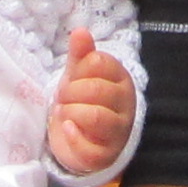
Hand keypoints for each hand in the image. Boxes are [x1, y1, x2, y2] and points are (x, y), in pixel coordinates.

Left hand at [50, 30, 137, 179]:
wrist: (83, 137)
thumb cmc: (84, 100)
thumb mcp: (80, 74)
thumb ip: (81, 54)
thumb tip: (79, 31)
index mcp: (121, 79)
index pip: (99, 62)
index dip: (78, 68)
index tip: (72, 77)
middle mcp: (125, 105)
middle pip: (96, 89)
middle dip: (70, 92)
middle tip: (62, 97)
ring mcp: (118, 132)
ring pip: (96, 117)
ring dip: (71, 112)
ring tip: (64, 113)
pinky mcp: (105, 155)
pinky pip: (91, 148)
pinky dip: (73, 137)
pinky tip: (66, 128)